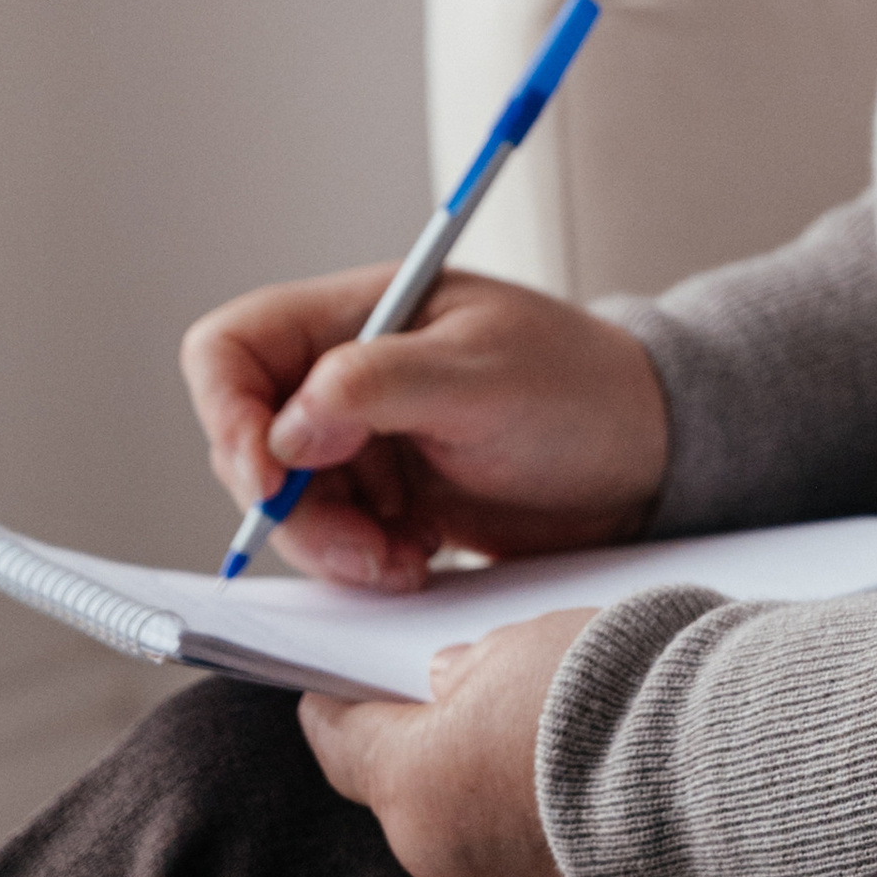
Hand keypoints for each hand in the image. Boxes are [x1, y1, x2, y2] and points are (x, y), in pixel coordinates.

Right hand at [182, 262, 669, 589]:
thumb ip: (380, 386)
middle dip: (291, 508)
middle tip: (361, 548)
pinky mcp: (384, 497)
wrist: (647, 458)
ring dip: (329, 547)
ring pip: (285, 504)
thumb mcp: (485, 377)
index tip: (272, 477)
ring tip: (402, 561)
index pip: (234, 347)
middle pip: (248, 440)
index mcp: (360, 312)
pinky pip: (330, 540)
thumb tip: (286, 427)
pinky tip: (416, 562)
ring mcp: (362, 437)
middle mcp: (347, 373)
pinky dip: (358, 564)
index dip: (228, 411)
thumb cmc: (582, 390)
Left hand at [299, 608, 629, 876]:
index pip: (346, 748)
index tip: (329, 704)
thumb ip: (475, 669)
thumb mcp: (532, 645)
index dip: (338, 719)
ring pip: (485, 858)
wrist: (717, 784)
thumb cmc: (616, 698)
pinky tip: (620, 824)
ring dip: (515, 821)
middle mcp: (442, 866)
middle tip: (510, 721)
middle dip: (454, 767)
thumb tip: (451, 685)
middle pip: (425, 806)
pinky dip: (566, 864)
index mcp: (415, 782)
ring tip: (588, 774)